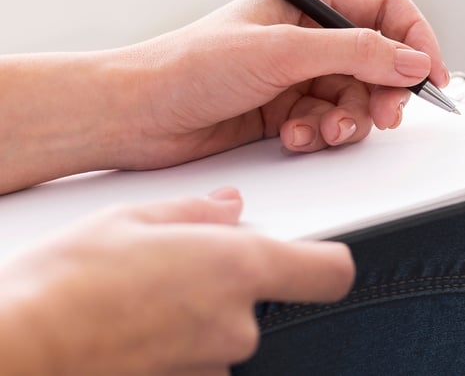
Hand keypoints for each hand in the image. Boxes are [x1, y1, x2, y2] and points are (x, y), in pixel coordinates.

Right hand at [0, 189, 352, 374]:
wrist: (16, 350)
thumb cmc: (62, 286)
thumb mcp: (129, 219)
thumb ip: (195, 212)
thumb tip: (228, 207)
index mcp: (239, 268)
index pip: (331, 271)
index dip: (323, 261)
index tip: (311, 253)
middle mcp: (237, 324)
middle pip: (263, 301)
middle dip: (228, 284)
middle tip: (172, 267)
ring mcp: (212, 364)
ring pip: (222, 332)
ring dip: (195, 316)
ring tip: (136, 299)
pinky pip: (193, 359)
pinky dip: (171, 344)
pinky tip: (129, 329)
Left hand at [121, 0, 450, 167]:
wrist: (135, 116)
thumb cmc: (189, 66)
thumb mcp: (282, 52)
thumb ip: (355, 52)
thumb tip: (412, 60)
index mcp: (307, 0)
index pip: (386, 9)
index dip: (415, 40)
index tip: (429, 76)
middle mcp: (309, 35)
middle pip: (380, 60)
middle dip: (385, 91)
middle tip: (383, 116)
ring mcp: (299, 75)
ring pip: (358, 98)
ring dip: (350, 120)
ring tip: (326, 132)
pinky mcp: (288, 111)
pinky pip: (330, 123)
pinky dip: (321, 135)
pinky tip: (295, 137)